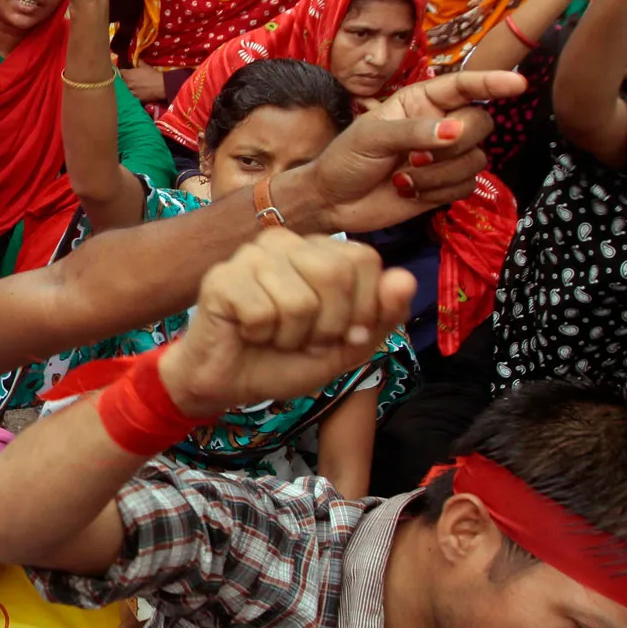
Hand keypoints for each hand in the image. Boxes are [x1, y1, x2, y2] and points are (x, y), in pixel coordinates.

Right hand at [157, 229, 414, 412]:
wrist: (228, 385)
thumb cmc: (285, 360)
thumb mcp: (347, 346)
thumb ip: (382, 315)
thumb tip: (405, 279)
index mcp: (317, 248)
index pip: (364, 259)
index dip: (361, 308)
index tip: (340, 334)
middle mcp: (283, 242)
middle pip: (334, 273)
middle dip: (327, 325)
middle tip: (306, 340)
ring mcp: (249, 256)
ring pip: (299, 299)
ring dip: (292, 337)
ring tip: (275, 338)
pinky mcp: (221, 279)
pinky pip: (262, 312)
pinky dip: (262, 337)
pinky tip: (248, 334)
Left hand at [296, 71, 524, 232]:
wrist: (332, 202)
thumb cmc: (345, 159)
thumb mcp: (372, 137)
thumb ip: (413, 131)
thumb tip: (453, 131)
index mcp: (420, 101)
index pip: (464, 86)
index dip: (492, 82)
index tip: (518, 83)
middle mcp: (438, 124)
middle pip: (480, 123)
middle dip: (454, 143)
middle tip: (415, 156)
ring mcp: (444, 157)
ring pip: (477, 159)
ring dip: (439, 173)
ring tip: (402, 177)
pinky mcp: (445, 186)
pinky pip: (467, 185)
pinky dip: (439, 191)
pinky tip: (409, 191)